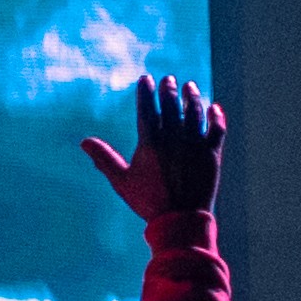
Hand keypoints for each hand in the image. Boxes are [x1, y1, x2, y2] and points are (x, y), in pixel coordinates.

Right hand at [82, 75, 227, 225]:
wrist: (181, 221)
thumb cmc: (149, 202)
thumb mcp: (122, 181)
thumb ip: (104, 158)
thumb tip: (84, 142)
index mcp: (150, 143)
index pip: (147, 108)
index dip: (146, 91)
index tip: (145, 79)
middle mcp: (173, 139)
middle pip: (171, 105)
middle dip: (169, 89)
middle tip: (168, 79)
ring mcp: (195, 145)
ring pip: (195, 112)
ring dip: (192, 97)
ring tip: (190, 86)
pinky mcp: (212, 154)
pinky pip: (217, 129)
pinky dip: (216, 117)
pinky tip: (214, 108)